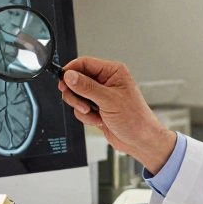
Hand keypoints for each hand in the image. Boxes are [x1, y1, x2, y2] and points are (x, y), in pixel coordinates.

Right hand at [57, 57, 176, 171]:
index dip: (71, 70)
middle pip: (77, 80)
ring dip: (81, 107)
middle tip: (82, 103)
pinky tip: (99, 120)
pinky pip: (80, 109)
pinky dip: (86, 117)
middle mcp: (106, 81)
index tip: (62, 80)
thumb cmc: (135, 119)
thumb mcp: (109, 100)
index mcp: (112, 72)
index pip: (85, 63)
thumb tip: (70, 76)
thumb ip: (87, 87)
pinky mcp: (96, 108)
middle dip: (76, 94)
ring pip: (76, 95)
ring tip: (93, 113)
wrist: (140, 140)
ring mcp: (100, 96)